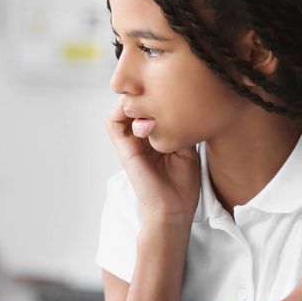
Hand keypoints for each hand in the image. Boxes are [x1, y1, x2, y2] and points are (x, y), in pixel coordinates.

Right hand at [107, 97, 199, 221]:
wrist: (174, 210)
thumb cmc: (182, 186)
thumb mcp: (188, 148)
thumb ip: (181, 126)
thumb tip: (186, 103)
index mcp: (154, 138)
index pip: (148, 108)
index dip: (155, 94)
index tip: (171, 90)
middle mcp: (140, 138)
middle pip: (134, 104)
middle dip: (144, 93)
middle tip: (160, 90)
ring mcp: (130, 143)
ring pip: (121, 109)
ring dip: (133, 100)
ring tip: (150, 100)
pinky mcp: (124, 150)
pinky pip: (113, 123)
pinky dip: (122, 111)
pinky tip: (143, 112)